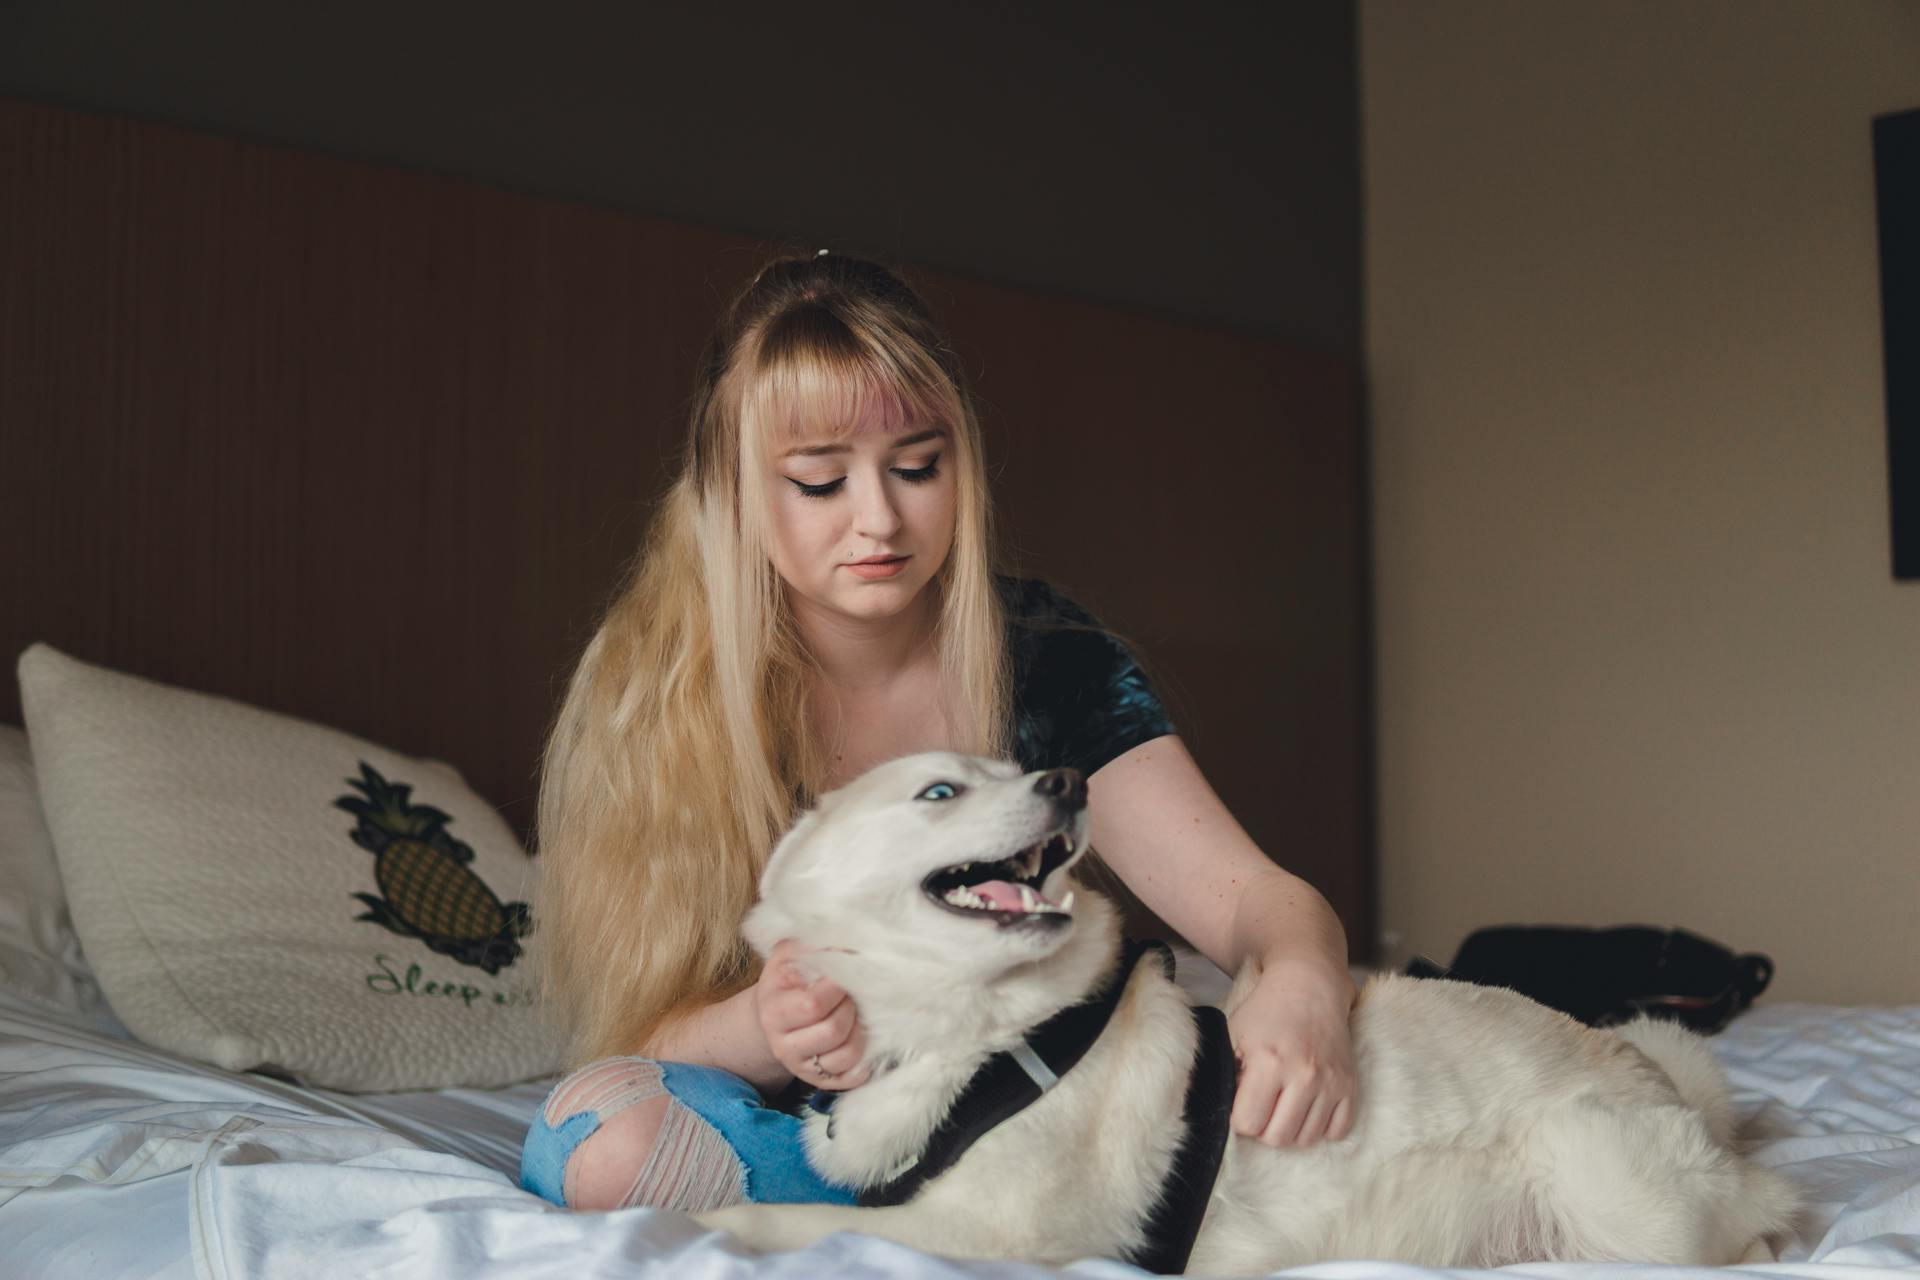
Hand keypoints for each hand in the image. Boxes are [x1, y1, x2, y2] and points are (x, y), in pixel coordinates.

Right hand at [753, 938, 870, 1090]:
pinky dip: (863, 1061)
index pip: (814, 1004)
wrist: (772, 1014)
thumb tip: (845, 939)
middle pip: (833, 1030)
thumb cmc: (788, 979)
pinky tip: (862, 1040)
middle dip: (851, 1007)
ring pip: (845, 1055)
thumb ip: (812, 944)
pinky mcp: (818, 1081)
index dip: (838, 986)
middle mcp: (783, 1044)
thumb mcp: (789, 955)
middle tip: (853, 993)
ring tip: (857, 1013)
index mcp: (774, 1010)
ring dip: (861, 1031)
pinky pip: (850, 1078)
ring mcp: (801, 1066)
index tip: (846, 971)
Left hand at [1226, 961, 1357, 1146]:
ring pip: (1306, 1139)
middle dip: (1263, 1128)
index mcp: (1269, 1062)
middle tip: (1262, 1105)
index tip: (1242, 1101)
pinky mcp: (1349, 1085)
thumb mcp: (1234, 1035)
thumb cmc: (1265, 1013)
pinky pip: (1337, 1132)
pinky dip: (1321, 1127)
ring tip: (1283, 1104)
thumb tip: (1222, 1113)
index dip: (1239, 1117)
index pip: (1248, 1123)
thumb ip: (1226, 1075)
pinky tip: (1308, 1107)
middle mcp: (1304, 1075)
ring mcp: (1330, 1082)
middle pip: (1278, 1138)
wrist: (1309, 988)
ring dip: (1291, 1128)